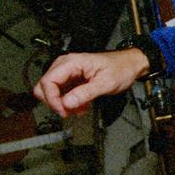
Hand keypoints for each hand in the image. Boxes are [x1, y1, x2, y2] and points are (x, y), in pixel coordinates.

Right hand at [33, 49, 149, 116]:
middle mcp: (66, 65)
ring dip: (63, 104)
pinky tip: (82, 105)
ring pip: (52, 92)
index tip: (62, 110)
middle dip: (55, 103)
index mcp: (71, 62)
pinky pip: (62, 94)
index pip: (47, 81)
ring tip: (80, 108)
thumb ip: (85, 93)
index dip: (52, 99)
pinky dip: (70, 103)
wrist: (130, 65)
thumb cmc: (120, 68)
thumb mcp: (105, 83)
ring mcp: (67, 73)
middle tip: (69, 112)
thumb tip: (67, 103)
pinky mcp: (71, 80)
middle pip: (44, 87)